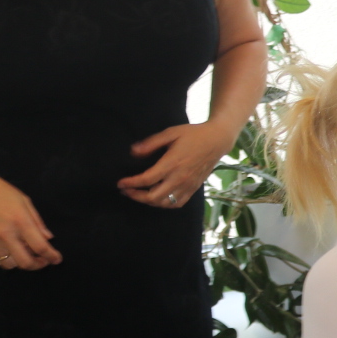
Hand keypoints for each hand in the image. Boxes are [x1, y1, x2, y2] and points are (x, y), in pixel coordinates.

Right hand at [0, 168, 60, 269]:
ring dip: (19, 262)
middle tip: (42, 261)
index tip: (57, 260)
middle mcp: (4, 234)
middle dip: (38, 265)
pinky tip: (8, 251)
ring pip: (9, 265)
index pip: (40, 247)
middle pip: (25, 262)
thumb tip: (48, 238)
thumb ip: (37, 221)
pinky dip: (4, 260)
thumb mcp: (23, 200)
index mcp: (19, 220)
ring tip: (24, 252)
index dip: (52, 257)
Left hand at [118, 122, 234, 208]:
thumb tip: (133, 152)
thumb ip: (151, 143)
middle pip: (153, 196)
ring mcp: (188, 185)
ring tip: (139, 194)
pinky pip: (177, 203)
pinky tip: (158, 198)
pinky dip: (165, 204)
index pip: (147, 180)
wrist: (217, 141)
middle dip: (136, 196)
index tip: (120, 183)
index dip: (131, 183)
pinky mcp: (194, 188)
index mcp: (172, 163)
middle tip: (126, 190)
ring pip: (164, 203)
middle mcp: (180, 177)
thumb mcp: (171, 133)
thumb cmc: (193, 135)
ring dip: (149, 202)